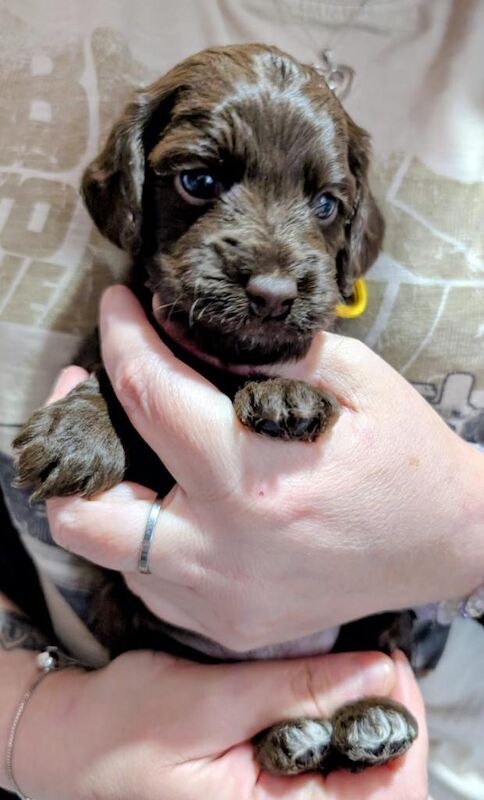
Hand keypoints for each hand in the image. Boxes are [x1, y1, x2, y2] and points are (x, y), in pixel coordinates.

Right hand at [9, 649, 426, 799]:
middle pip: (380, 784)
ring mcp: (277, 798)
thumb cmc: (126, 725)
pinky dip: (338, 716)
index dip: (401, 731)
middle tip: (378, 661)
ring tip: (356, 667)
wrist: (76, 737)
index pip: (381, 797)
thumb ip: (294, 691)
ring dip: (366, 715)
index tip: (390, 669)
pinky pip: (328, 757)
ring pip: (358, 769)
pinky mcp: (271, 777)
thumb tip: (377, 674)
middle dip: (390, 719)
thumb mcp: (210, 704)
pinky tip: (328, 682)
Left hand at [46, 286, 483, 650]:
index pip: (150, 394)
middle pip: (85, 511)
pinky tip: (172, 502)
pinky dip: (144, 538)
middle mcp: (222, 551)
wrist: (448, 540)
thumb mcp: (354, 377)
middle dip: (73, 438)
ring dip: (108, 490)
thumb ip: (267, 352)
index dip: (122, 338)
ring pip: (108, 552)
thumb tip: (193, 333)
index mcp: (253, 478)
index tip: (116, 306)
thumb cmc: (406, 455)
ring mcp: (221, 600)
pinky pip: (151, 584)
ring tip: (135, 444)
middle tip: (89, 390)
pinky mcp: (230, 625)